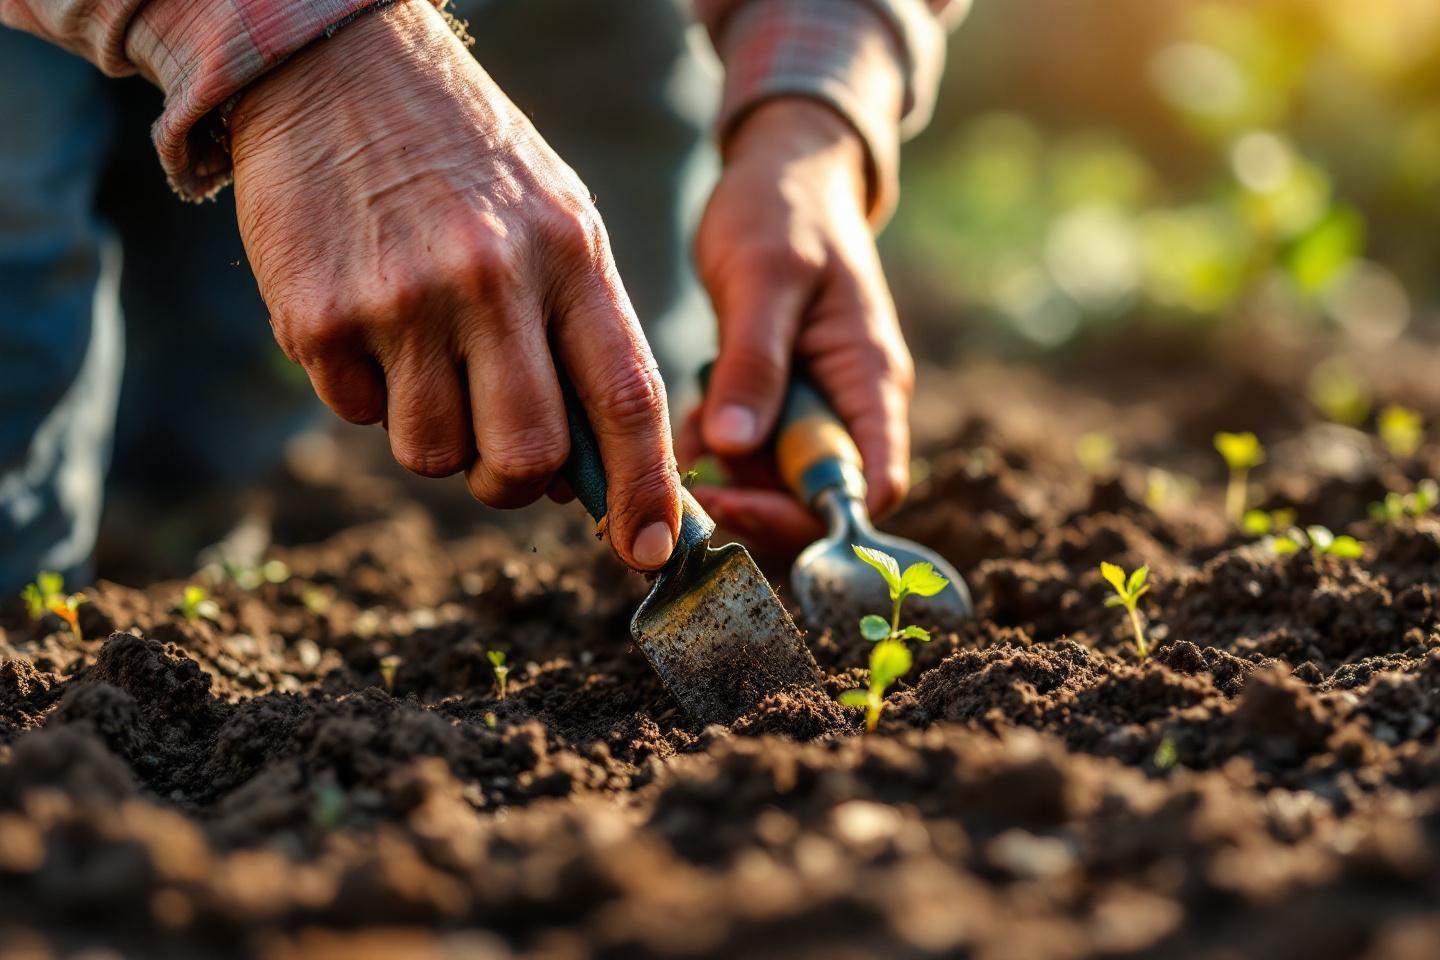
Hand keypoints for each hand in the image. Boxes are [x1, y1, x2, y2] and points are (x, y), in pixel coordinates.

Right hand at [228, 1, 680, 569]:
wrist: (337, 67)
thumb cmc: (467, 161)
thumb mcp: (556, 219)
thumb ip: (581, 334)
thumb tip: (584, 472)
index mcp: (570, 255)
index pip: (627, 399)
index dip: (646, 490)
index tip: (650, 549)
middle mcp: (492, 279)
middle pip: (526, 454)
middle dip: (516, 482)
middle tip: (500, 456)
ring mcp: (401, 300)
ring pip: (432, 454)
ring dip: (434, 435)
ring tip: (424, 352)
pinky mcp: (319, 318)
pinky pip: (358, 414)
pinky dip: (370, 392)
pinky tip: (370, 317)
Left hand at [681, 99, 913, 550]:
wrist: (780, 172)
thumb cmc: (784, 211)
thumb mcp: (764, 279)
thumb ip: (752, 364)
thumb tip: (732, 447)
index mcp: (870, 381)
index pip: (870, 488)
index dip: (809, 514)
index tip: (735, 498)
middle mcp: (850, 405)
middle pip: (819, 498)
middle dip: (756, 504)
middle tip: (688, 492)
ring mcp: (812, 404)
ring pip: (777, 480)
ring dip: (726, 482)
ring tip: (668, 461)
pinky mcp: (776, 397)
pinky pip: (748, 449)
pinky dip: (710, 451)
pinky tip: (670, 436)